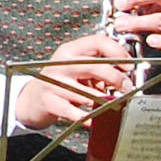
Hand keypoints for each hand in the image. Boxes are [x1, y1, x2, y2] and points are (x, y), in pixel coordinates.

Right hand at [12, 35, 134, 131]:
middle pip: (95, 67)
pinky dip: (91, 118)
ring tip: (113, 105)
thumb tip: (125, 73)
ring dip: (105, 102)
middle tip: (127, 88)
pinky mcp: (50, 102)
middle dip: (116, 78)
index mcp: (69, 50)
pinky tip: (96, 119)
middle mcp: (60, 64)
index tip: (129, 66)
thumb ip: (97, 66)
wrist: (32, 100)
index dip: (117, 52)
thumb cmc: (61, 82)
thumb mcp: (75, 67)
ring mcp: (53, 83)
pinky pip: (77, 113)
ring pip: (89, 94)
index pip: (98, 42)